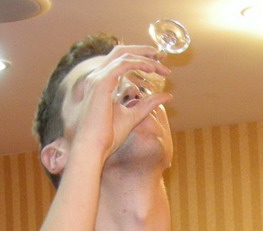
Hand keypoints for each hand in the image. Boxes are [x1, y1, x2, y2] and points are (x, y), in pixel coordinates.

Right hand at [66, 45, 172, 161]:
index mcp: (102, 83)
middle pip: (121, 51)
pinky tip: (152, 68)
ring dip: (145, 58)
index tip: (158, 63)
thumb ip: (149, 103)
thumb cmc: (109, 136)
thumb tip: (168, 95)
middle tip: (161, 55)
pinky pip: (123, 64)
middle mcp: (97, 77)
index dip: (140, 57)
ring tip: (161, 66)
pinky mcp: (101, 83)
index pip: (121, 61)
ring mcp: (97, 78)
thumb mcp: (134, 115)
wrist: (94, 147)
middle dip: (142, 50)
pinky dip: (139, 63)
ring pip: (124, 56)